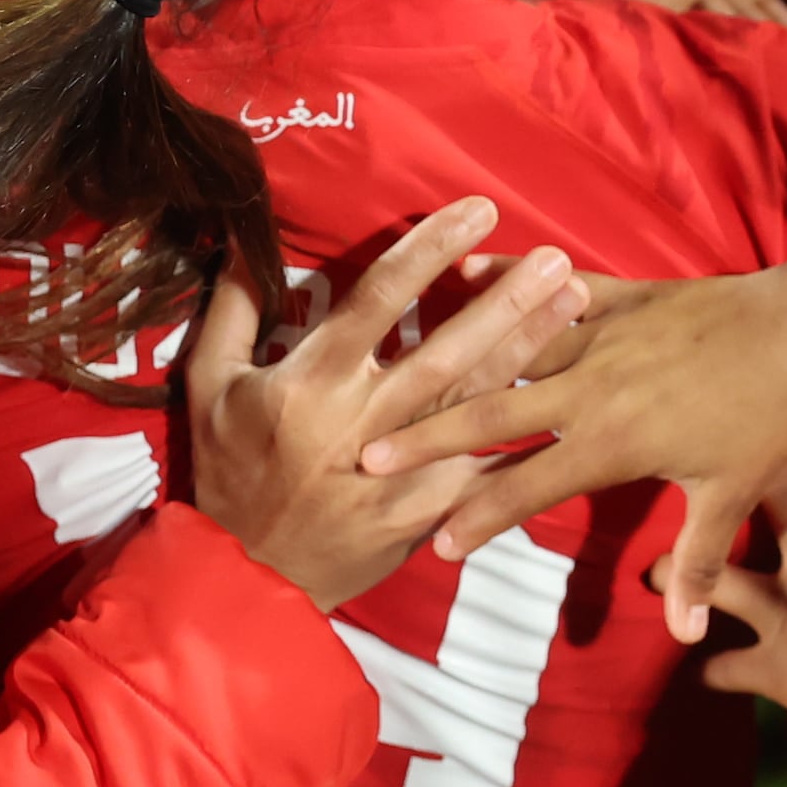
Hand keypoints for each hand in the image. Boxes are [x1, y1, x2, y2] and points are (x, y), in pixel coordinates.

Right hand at [184, 199, 588, 608]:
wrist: (247, 576)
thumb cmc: (229, 473)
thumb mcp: (209, 387)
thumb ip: (231, 314)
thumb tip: (244, 245)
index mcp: (311, 380)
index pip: (380, 298)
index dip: (431, 249)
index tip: (477, 210)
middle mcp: (363, 420)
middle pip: (448, 348)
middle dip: (507, 300)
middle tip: (556, 258)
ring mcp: (401, 469)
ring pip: (477, 398)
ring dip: (529, 348)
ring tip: (577, 303)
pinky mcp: (426, 510)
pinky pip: (487, 469)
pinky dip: (529, 437)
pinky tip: (572, 402)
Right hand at [364, 240, 786, 615]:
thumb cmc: (767, 414)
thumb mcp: (732, 492)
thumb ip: (700, 561)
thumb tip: (689, 635)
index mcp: (611, 440)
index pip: (528, 487)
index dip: (478, 518)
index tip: (432, 543)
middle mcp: (591, 385)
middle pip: (493, 415)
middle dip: (428, 437)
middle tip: (367, 451)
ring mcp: (604, 333)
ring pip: (515, 348)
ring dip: (457, 358)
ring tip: (394, 370)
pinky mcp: (625, 296)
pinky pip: (559, 291)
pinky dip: (513, 282)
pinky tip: (469, 271)